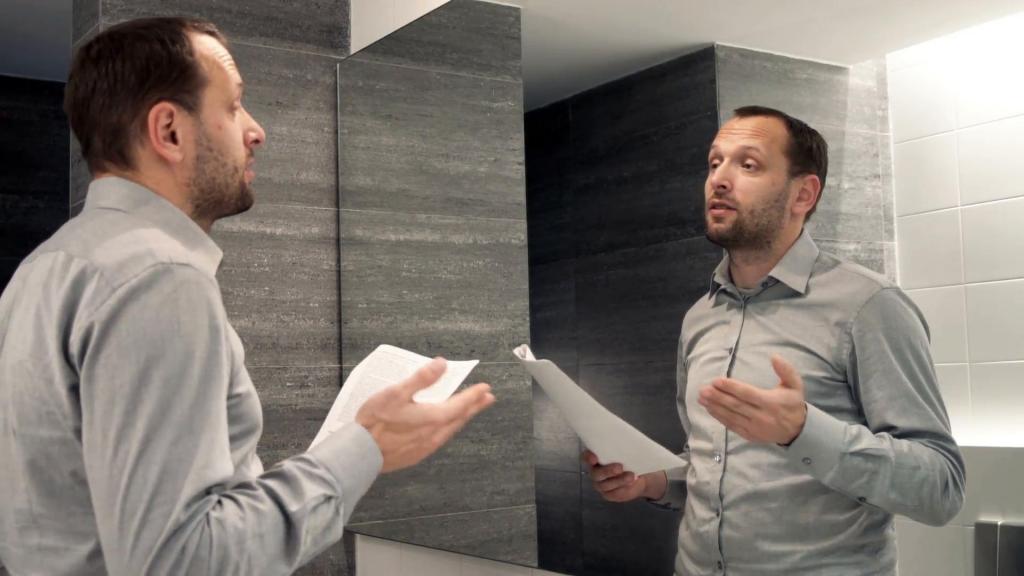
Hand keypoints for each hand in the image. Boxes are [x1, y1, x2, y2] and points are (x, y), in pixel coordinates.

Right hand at [356, 357, 495, 472]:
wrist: (360, 454)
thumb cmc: (375, 421)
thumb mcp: (396, 393)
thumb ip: (421, 378)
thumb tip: (441, 364)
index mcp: (432, 418)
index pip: (460, 404)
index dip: (473, 395)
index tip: (486, 388)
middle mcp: (434, 434)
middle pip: (459, 418)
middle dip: (474, 407)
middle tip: (488, 398)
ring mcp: (426, 447)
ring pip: (450, 429)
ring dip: (461, 418)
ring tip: (469, 411)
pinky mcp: (416, 455)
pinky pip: (439, 439)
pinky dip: (447, 428)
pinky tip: (443, 427)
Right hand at [582, 449, 666, 502]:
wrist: (638, 476)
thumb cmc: (628, 460)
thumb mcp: (625, 451)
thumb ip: (621, 448)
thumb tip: (627, 442)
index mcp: (595, 458)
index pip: (586, 457)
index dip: (588, 457)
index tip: (595, 458)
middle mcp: (595, 472)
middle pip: (596, 473)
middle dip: (607, 471)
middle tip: (619, 467)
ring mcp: (600, 484)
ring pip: (605, 484)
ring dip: (619, 480)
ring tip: (631, 476)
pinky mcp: (608, 494)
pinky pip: (613, 493)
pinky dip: (622, 488)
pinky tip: (630, 484)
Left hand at [697, 355, 807, 444]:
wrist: (798, 430)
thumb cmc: (793, 403)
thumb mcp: (795, 385)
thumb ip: (786, 370)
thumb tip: (774, 356)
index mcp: (771, 402)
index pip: (747, 394)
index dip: (731, 387)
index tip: (716, 381)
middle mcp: (761, 416)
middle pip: (736, 405)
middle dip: (718, 397)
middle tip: (703, 390)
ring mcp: (754, 427)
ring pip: (731, 416)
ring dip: (715, 407)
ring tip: (702, 398)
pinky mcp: (750, 435)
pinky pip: (732, 426)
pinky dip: (720, 418)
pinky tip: (710, 410)